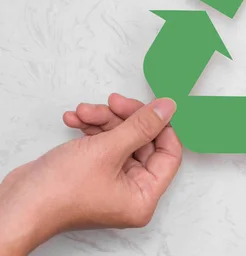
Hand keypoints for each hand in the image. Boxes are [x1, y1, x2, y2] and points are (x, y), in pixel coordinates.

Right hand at [0, 94, 181, 255]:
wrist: (16, 204)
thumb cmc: (57, 192)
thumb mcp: (107, 150)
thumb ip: (141, 126)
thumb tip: (167, 108)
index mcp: (143, 196)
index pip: (169, 154)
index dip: (161, 126)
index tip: (152, 105)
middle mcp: (130, 192)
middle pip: (142, 142)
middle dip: (124, 118)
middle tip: (112, 102)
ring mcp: (111, 182)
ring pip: (120, 139)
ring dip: (103, 120)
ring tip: (84, 112)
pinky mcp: (92, 173)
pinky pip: (102, 144)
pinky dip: (91, 129)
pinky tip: (75, 120)